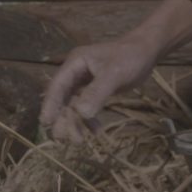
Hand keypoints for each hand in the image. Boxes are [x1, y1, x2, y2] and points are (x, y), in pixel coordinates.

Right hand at [40, 36, 157, 141]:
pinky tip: (96, 131)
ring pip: (73, 105)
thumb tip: (81, 113)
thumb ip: (96, 92)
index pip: (57, 86)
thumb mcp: (114, 74)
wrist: (147, 51)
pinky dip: (90, 119)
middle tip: (61, 138)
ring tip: (78, 140)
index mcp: (74, 63)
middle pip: (62, 98)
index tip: (45, 122)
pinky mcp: (94, 89)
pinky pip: (86, 106)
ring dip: (74, 122)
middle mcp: (75, 72)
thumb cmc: (130, 57)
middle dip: (62, 118)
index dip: (50, 104)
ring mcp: (84, 81)